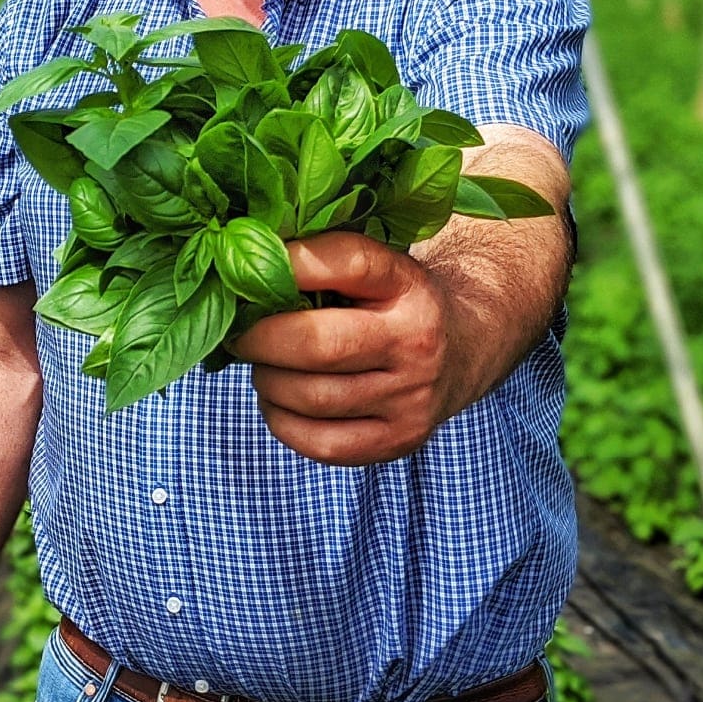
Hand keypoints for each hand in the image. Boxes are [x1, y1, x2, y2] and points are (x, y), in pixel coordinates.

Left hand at [231, 232, 458, 465]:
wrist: (463, 348)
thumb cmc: (394, 301)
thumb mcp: (376, 265)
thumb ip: (320, 259)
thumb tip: (239, 258)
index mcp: (409, 286)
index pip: (349, 263)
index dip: (290, 264)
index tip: (247, 271)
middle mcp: (417, 342)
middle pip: (319, 345)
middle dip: (261, 340)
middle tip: (241, 334)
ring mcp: (412, 399)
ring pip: (311, 398)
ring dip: (268, 381)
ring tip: (263, 366)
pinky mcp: (398, 441)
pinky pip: (319, 443)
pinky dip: (282, 421)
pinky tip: (280, 401)